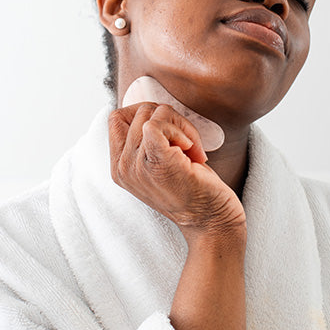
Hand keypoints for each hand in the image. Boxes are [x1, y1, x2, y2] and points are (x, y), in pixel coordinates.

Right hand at [108, 102, 245, 242]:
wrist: (211, 220)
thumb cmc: (193, 189)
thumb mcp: (161, 164)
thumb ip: (148, 142)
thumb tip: (154, 109)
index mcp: (120, 167)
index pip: (117, 118)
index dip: (148, 115)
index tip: (170, 134)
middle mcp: (122, 167)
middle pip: (139, 111)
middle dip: (170, 119)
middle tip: (188, 144)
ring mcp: (136, 166)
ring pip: (153, 113)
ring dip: (181, 125)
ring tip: (191, 150)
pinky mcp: (156, 163)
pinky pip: (157, 123)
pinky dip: (180, 129)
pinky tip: (190, 150)